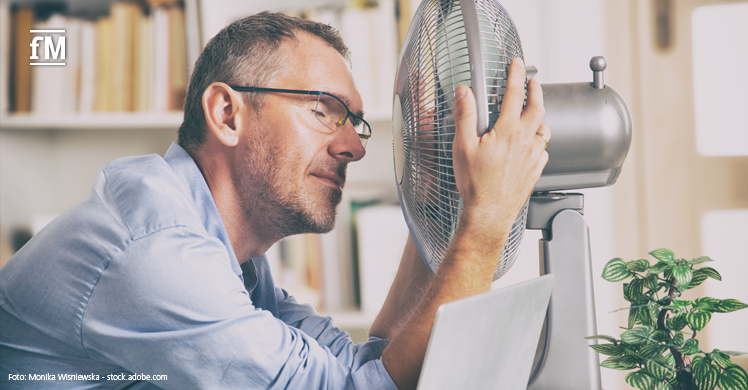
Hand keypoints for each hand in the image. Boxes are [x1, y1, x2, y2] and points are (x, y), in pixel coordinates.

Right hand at [451, 58, 549, 235]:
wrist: (489, 213)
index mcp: (508, 131)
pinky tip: (532, 145)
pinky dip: (539, 142)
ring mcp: (533, 157)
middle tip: (534, 82)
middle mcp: (525, 141)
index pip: (515, 94)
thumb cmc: (475, 184)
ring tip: (532, 114)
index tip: (518, 64)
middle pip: (537, 108)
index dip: (516, 75)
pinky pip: (543, 151)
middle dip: (536, 91)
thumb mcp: (462, 146)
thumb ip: (465, 116)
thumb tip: (464, 93)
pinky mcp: (535, 171)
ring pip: (543, 130)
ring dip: (539, 118)